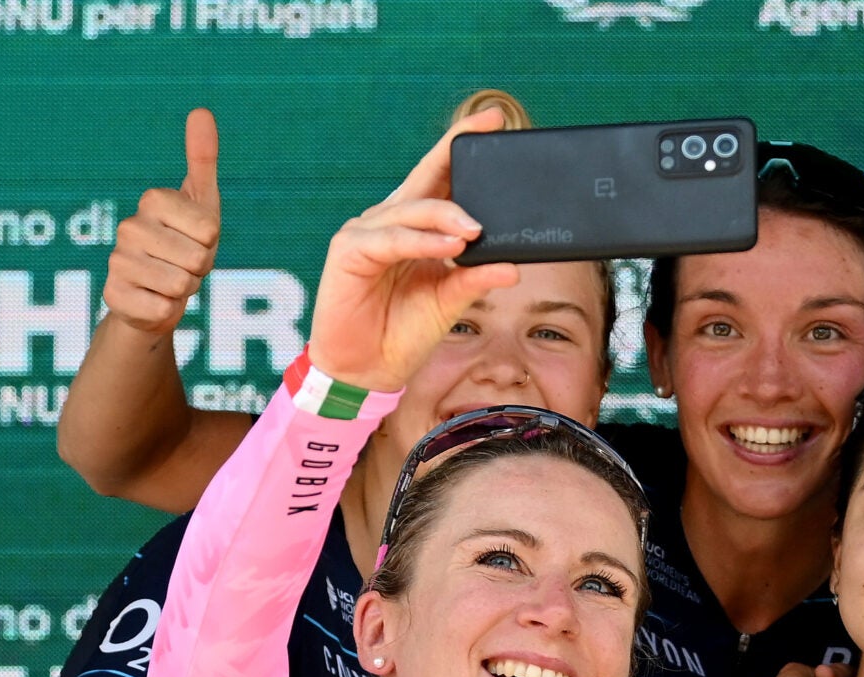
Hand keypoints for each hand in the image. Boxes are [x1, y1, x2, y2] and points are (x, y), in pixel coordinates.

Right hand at [104, 109, 221, 337]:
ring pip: (179, 286)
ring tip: (170, 281)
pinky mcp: (113, 296)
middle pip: (196, 259)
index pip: (209, 231)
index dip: (211, 243)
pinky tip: (153, 300)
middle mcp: (129, 227)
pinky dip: (166, 311)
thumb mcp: (202, 200)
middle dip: (199, 270)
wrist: (157, 291)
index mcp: (153, 200)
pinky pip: (161, 310)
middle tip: (184, 264)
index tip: (196, 239)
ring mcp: (117, 262)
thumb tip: (201, 111)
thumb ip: (202, 157)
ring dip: (183, 291)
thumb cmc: (186, 241)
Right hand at [306, 106, 519, 393]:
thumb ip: (476, 278)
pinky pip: (390, 239)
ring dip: (446, 217)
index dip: (460, 146)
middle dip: (453, 154)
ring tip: (475, 230)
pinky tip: (447, 247)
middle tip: (487, 140)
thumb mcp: (450, 301)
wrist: (367, 370)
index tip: (492, 120)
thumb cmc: (404, 331)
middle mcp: (391, 220)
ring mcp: (368, 231)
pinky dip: (420, 242)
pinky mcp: (349, 251)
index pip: (440, 178)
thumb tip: (513, 265)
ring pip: (411, 210)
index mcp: (416, 227)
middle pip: (425, 177)